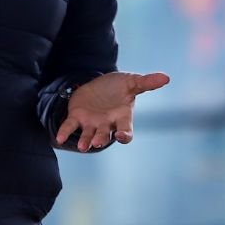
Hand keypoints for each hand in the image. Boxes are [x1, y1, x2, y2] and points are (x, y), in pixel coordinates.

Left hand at [56, 71, 170, 151]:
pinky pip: (70, 127)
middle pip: (105, 135)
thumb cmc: (119, 86)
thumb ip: (147, 82)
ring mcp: (92, 123)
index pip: (125, 130)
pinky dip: (65, 133)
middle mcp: (107, 124)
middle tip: (97, 142)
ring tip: (83, 147)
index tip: (121, 136)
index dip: (124, 135)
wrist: (99, 83)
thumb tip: (166, 77)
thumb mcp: (132, 82)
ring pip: (88, 135)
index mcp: (122, 117)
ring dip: (85, 141)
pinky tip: (59, 138)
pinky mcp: (77, 117)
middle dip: (100, 139)